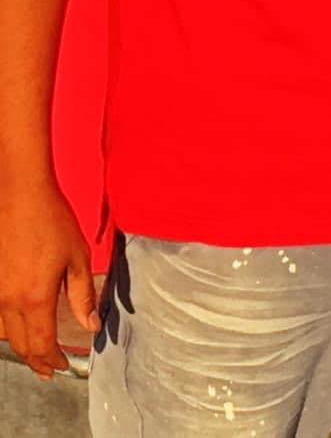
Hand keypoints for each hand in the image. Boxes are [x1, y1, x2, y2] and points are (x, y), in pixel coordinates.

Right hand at [0, 182, 101, 380]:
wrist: (21, 191)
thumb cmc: (50, 218)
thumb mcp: (77, 257)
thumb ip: (83, 295)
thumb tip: (91, 324)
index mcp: (36, 298)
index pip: (43, 345)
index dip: (53, 360)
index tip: (63, 365)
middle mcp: (10, 300)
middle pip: (21, 344)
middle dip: (36, 360)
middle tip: (49, 368)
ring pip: (5, 332)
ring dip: (21, 346)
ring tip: (34, 352)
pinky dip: (8, 326)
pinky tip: (17, 324)